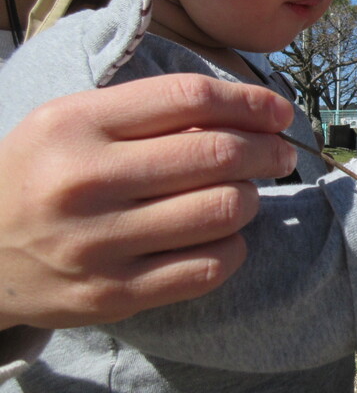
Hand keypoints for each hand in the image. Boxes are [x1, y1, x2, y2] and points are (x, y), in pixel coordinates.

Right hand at [0, 74, 297, 329]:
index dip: (251, 102)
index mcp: (76, 124)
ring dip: (252, 198)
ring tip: (244, 193)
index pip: (190, 98)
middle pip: (218, 154)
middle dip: (268, 150)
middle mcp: (85, 181)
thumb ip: (149, 113)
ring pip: (224, 210)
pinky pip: (210, 267)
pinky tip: (225, 236)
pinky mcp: (114, 295)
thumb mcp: (71, 122)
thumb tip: (246, 114)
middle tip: (281, 153)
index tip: (280, 111)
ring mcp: (99, 244)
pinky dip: (235, 247)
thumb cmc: (39, 175)